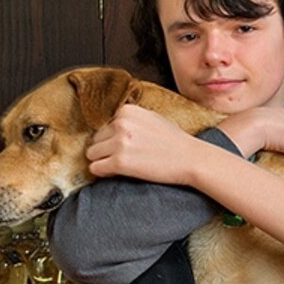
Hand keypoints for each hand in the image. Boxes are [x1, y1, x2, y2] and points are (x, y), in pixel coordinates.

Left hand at [84, 103, 199, 186]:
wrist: (191, 158)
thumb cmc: (174, 141)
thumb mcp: (152, 118)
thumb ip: (129, 119)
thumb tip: (109, 126)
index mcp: (127, 110)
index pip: (102, 125)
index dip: (112, 138)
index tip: (126, 145)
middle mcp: (120, 123)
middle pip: (94, 140)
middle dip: (106, 150)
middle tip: (125, 157)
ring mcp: (119, 143)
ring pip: (92, 154)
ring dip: (103, 161)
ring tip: (123, 165)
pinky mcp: (119, 162)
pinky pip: (95, 168)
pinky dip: (103, 172)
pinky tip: (119, 172)